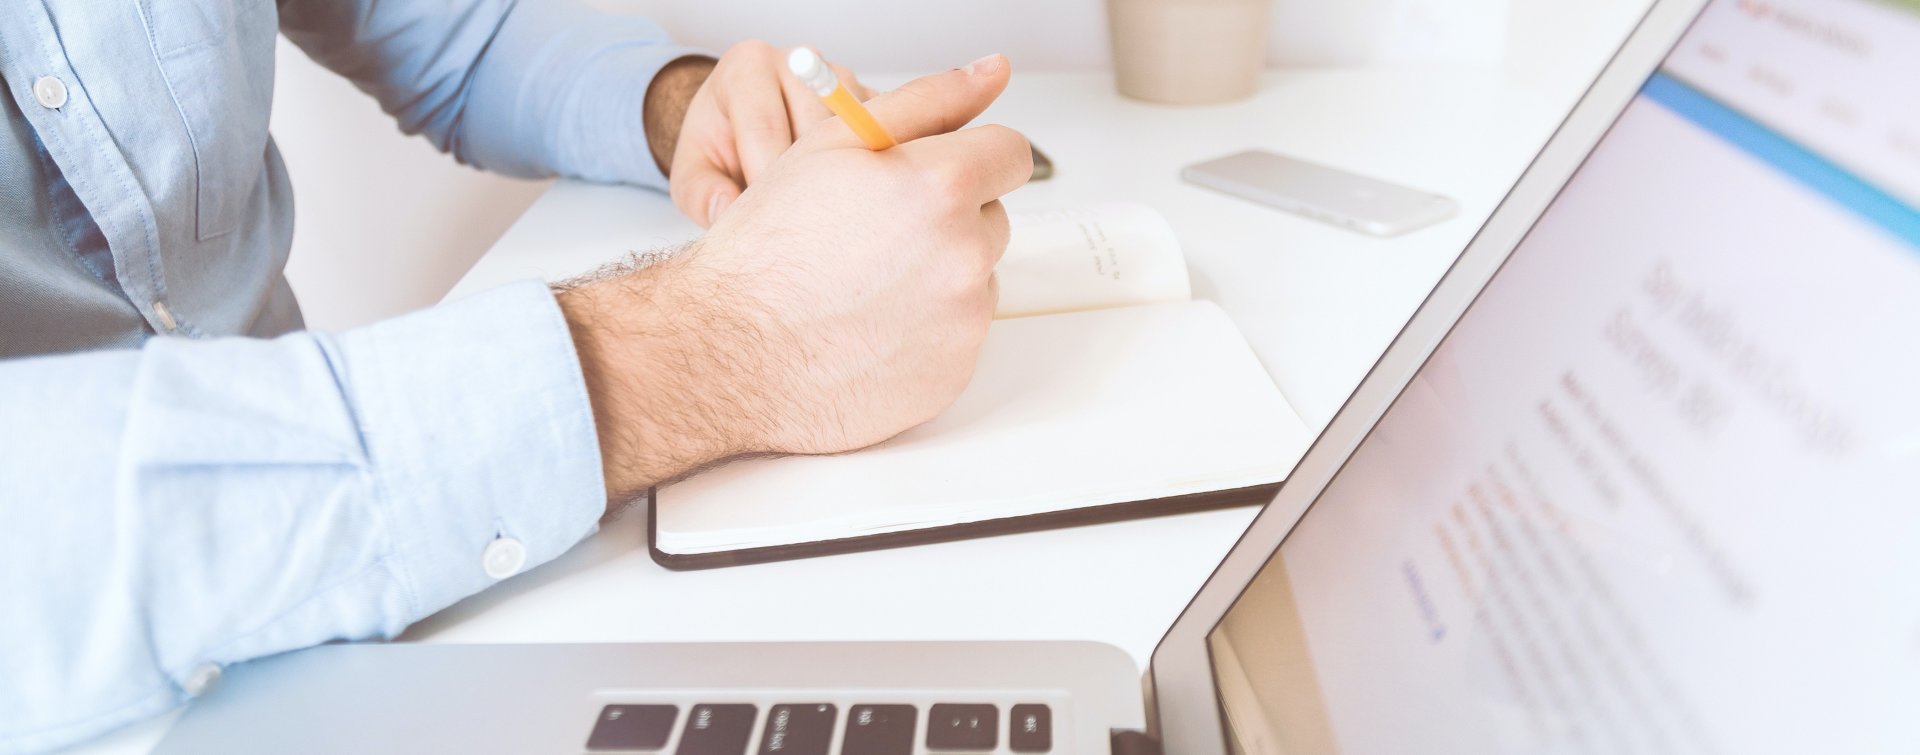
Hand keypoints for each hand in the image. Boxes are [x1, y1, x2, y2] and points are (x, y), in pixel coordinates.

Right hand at [562, 54, 1028, 505]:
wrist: (729, 351)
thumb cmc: (769, 248)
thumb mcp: (835, 144)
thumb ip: (927, 101)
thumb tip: (991, 71)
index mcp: (941, 186)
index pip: (1009, 153)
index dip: (970, 158)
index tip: (940, 173)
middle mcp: (964, 255)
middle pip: (992, 218)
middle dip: (948, 219)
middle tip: (876, 234)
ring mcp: (963, 321)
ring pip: (976, 279)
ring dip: (938, 276)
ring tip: (864, 285)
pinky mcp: (954, 374)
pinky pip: (958, 336)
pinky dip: (925, 331)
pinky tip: (868, 327)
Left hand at [658, 40, 877, 227]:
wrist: (745, 127)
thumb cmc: (719, 147)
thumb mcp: (692, 172)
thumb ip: (701, 193)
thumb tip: (727, 211)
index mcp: (747, 66)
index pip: (764, 126)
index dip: (766, 182)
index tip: (767, 222)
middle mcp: (799, 60)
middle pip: (816, 129)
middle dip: (807, 183)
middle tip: (798, 224)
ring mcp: (841, 77)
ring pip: (856, 135)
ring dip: (844, 179)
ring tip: (824, 213)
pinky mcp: (873, 98)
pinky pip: (884, 138)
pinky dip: (870, 171)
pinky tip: (850, 198)